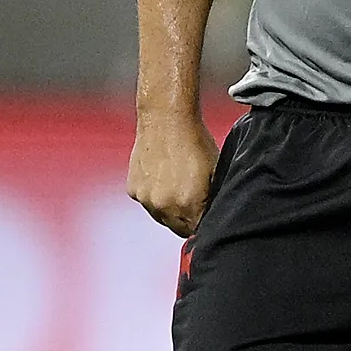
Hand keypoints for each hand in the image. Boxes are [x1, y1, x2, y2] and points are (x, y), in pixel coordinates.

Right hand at [128, 106, 218, 238]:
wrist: (166, 119)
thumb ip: (213, 199)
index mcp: (189, 205)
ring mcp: (146, 199)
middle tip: (193, 199)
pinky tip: (161, 177)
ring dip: (169, 209)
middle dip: (187, 220)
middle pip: (179, 229)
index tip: (205, 214)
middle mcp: (164, 207)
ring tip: (176, 185)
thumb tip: (213, 215)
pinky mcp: (134, 190)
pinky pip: (147, 202)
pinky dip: (154, 196)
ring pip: (161, 217)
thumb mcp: (216, 172)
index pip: (198, 231)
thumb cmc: (195, 141)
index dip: (203, 224)